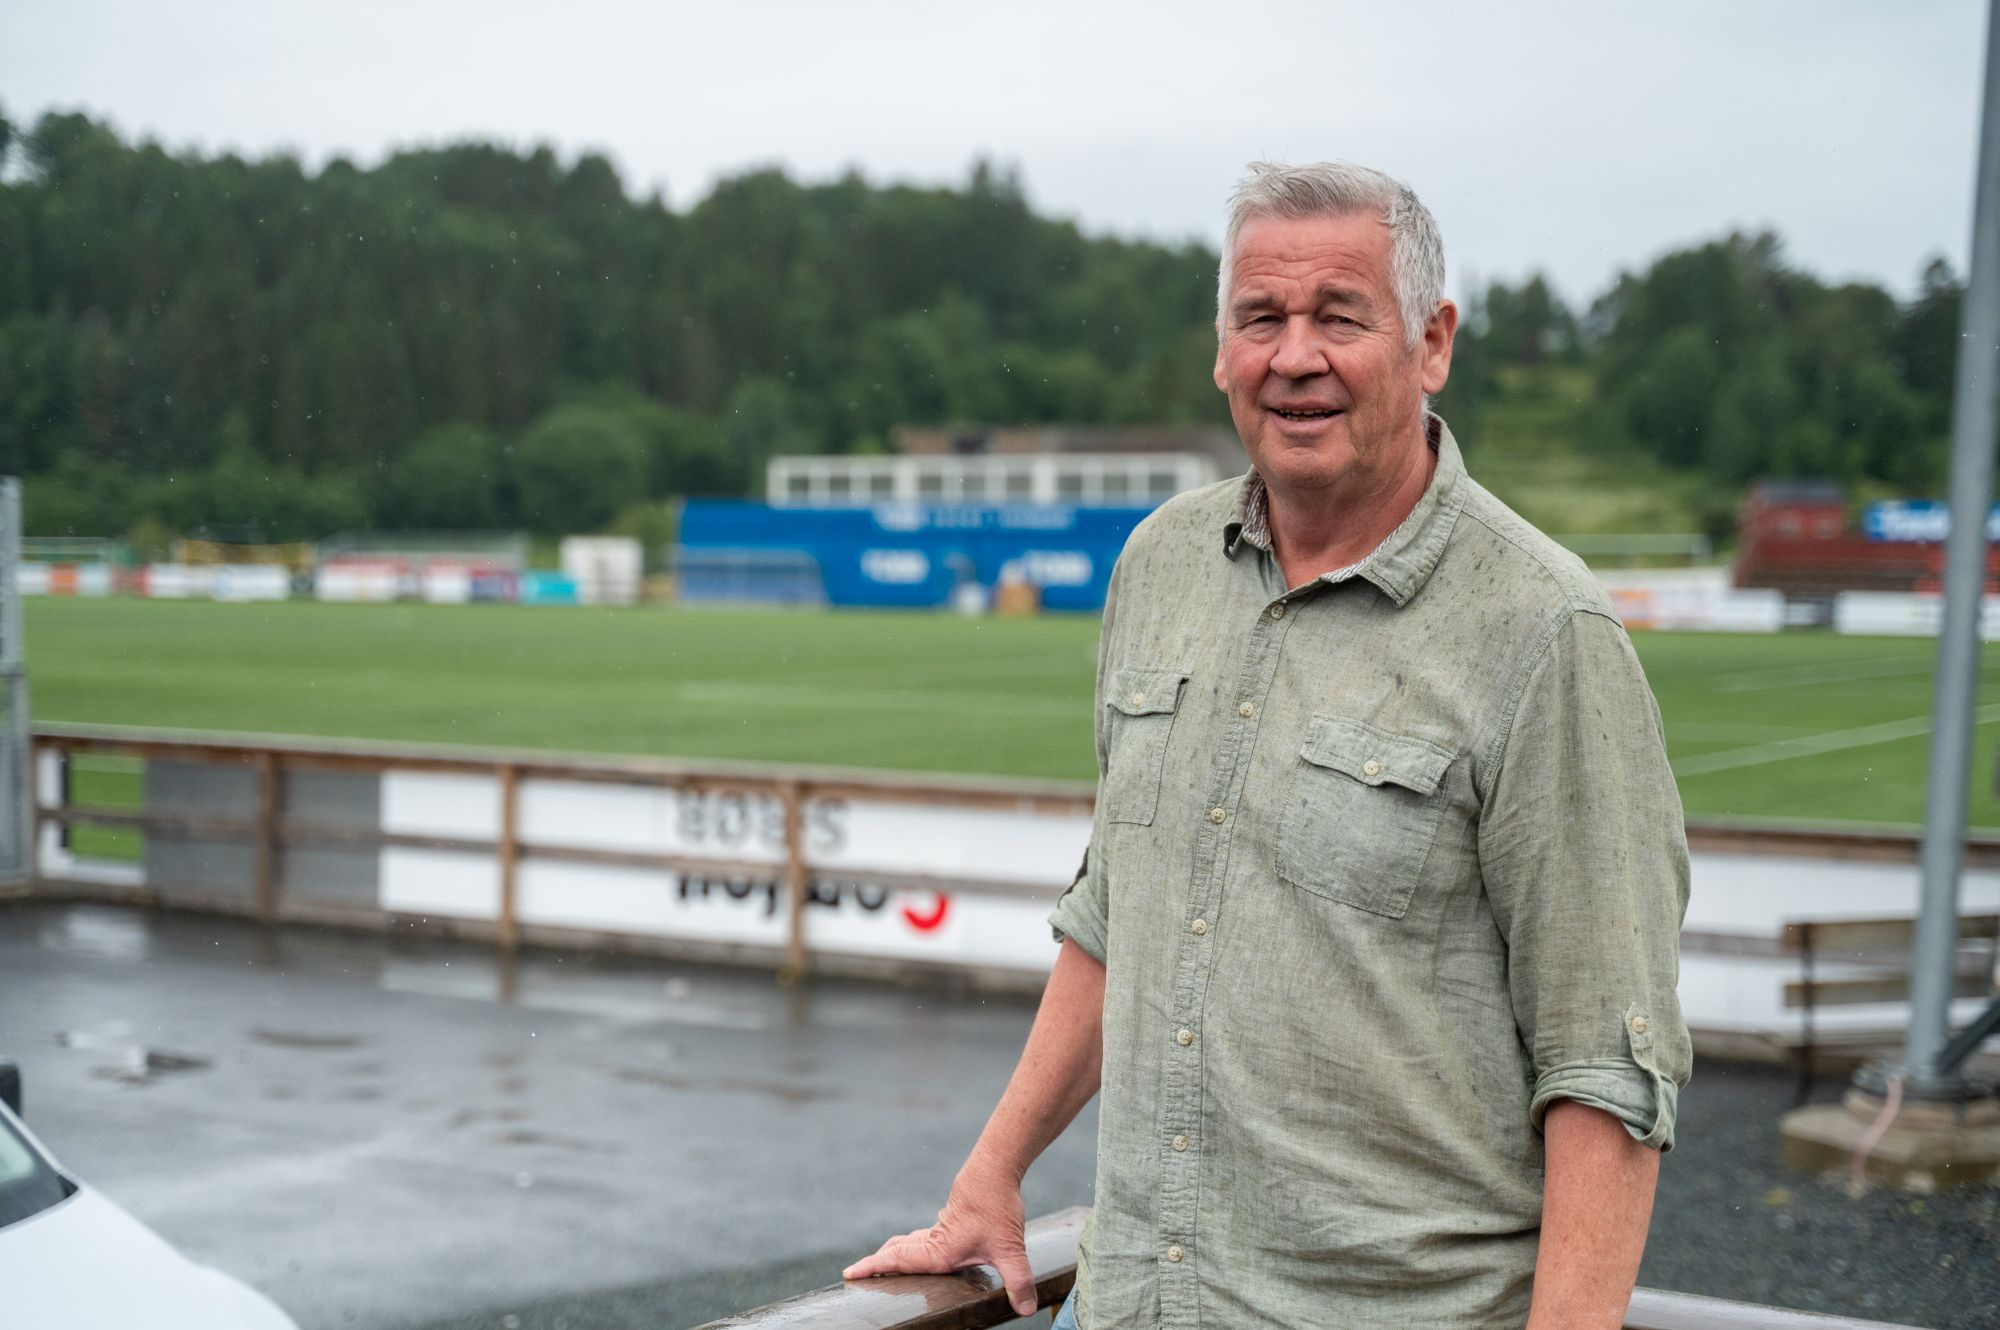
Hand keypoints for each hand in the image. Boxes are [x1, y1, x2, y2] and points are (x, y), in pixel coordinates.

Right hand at [841, 1162, 1037, 1316]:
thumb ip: (1018, 1280)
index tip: (849, 1274)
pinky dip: (910, 1244)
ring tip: (881, 1266)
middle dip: (876, 1265)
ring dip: (892, 1254)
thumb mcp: (1010, 1249)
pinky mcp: (950, 1220)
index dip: (873, 1269)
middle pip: (896, 1252)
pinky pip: (921, 1236)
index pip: (898, 1262)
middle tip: (855, 1275)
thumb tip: (1024, 1308)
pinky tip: (920, 1248)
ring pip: (908, 1243)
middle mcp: (934, 1241)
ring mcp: (940, 1228)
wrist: (995, 1169)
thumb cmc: (996, 1207)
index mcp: (938, 1251)